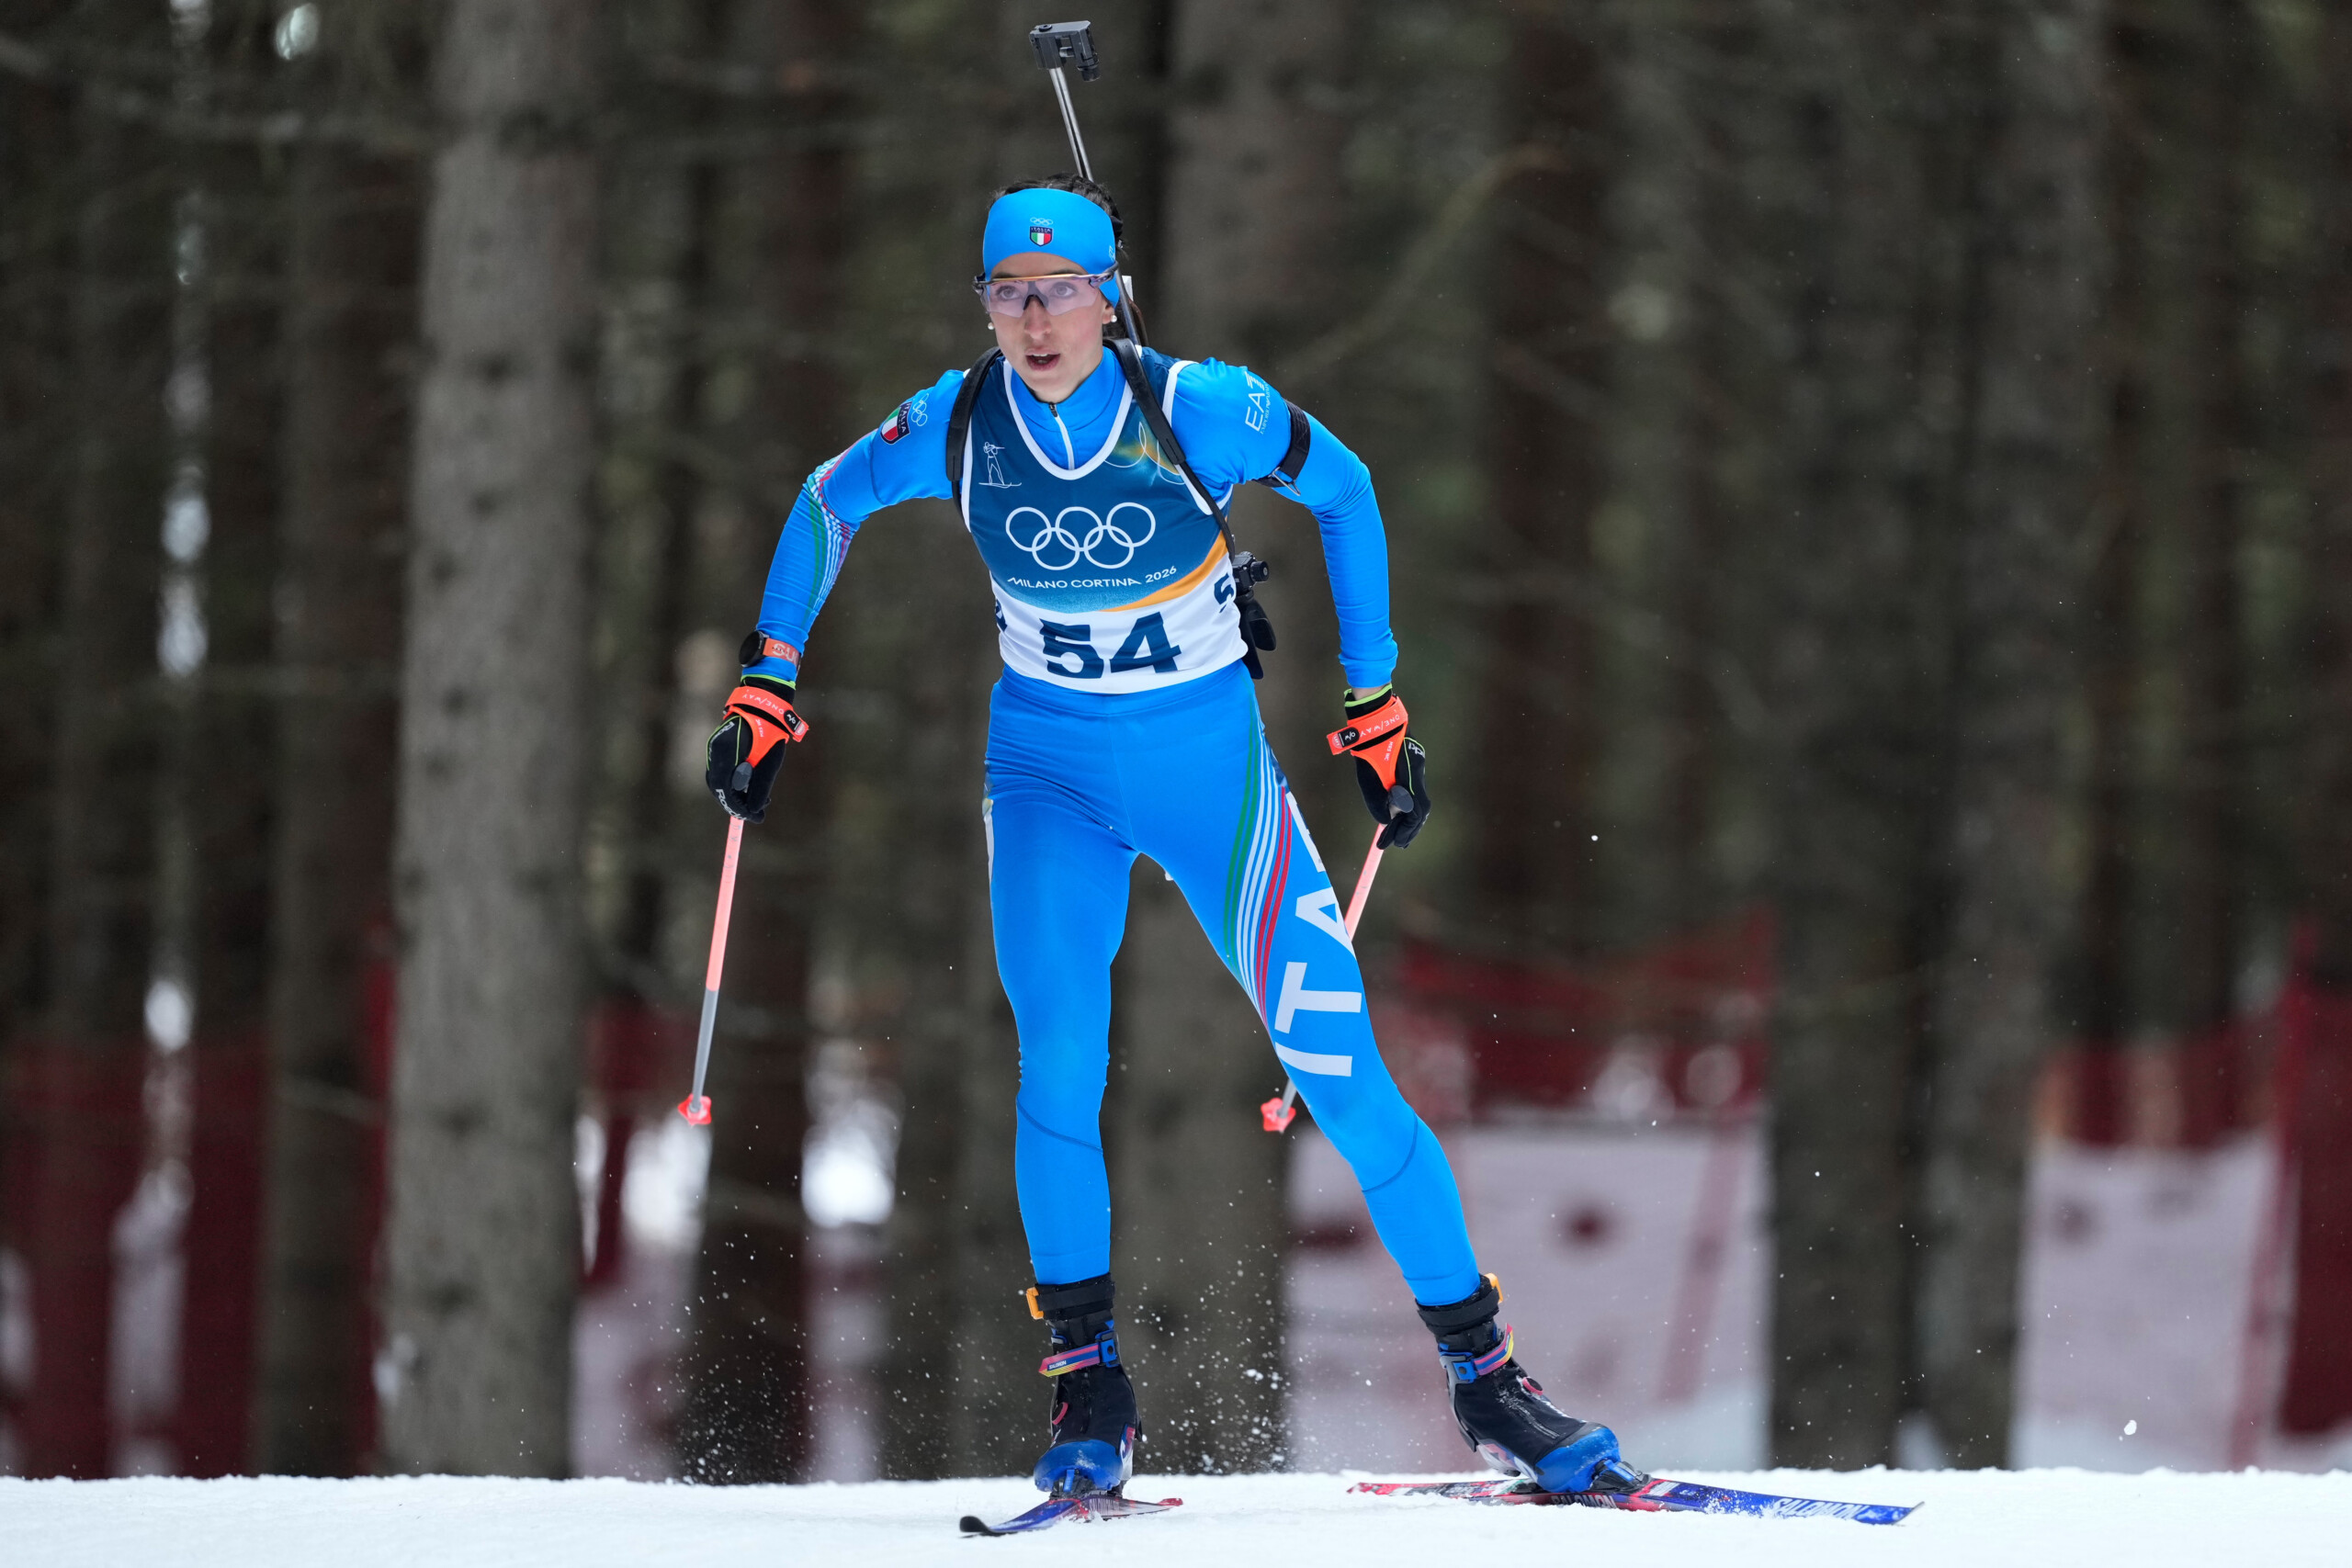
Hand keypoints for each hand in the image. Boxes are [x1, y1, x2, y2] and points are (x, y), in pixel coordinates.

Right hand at [705, 675, 807, 821]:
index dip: (736, 806)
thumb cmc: (771, 729)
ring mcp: (714, 747)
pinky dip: (734, 783)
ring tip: (759, 801)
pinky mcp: (718, 747)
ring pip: (718, 780)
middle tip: (756, 813)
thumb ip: (761, 786)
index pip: (723, 788)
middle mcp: (714, 749)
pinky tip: (751, 787)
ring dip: (736, 794)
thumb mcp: (771, 761)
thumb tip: (754, 811)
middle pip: (718, 787)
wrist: (765, 702)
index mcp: (725, 751)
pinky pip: (722, 771)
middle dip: (736, 803)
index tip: (751, 817)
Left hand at [1326, 686, 1430, 848]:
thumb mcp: (1366, 775)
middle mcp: (1418, 771)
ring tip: (1397, 834)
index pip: (1414, 812)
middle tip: (1397, 844)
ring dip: (1408, 818)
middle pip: (1420, 809)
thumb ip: (1376, 799)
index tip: (1392, 844)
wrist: (1375, 714)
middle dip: (1409, 829)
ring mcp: (1417, 765)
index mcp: (1409, 776)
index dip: (1404, 831)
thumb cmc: (1367, 743)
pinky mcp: (1412, 760)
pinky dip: (1407, 804)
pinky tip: (1398, 811)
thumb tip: (1384, 822)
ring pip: (1418, 799)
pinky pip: (1413, 788)